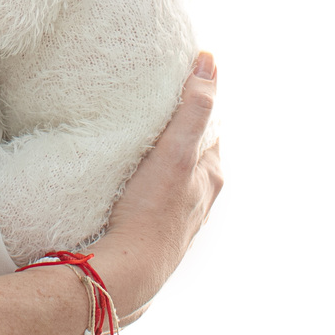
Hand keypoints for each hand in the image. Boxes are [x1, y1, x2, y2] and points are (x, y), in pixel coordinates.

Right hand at [92, 52, 221, 320]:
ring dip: (157, 159)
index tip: (170, 85)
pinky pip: (151, 197)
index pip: (208, 127)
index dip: (193, 105)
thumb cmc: (151, 212)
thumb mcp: (176, 152)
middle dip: (174, 131)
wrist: (125, 273)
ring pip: (171, 177)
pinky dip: (143, 182)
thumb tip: (209, 62)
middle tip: (145, 108)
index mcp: (211, 177)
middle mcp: (199, 199)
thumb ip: (193, 108)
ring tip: (132, 141)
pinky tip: (123, 182)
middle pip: (190, 152)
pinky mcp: (152, 232)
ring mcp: (176, 218)